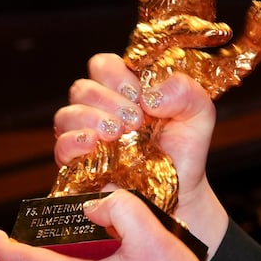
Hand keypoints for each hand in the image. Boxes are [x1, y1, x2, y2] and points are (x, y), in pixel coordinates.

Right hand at [51, 53, 228, 255]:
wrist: (180, 194)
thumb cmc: (184, 152)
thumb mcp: (199, 114)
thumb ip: (186, 91)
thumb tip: (151, 95)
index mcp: (124, 92)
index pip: (103, 66)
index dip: (116, 75)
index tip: (140, 94)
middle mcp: (100, 111)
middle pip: (82, 88)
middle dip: (109, 100)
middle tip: (136, 120)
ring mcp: (86, 138)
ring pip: (67, 114)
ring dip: (93, 118)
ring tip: (119, 133)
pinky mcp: (78, 166)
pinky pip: (61, 146)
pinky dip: (74, 141)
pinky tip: (95, 143)